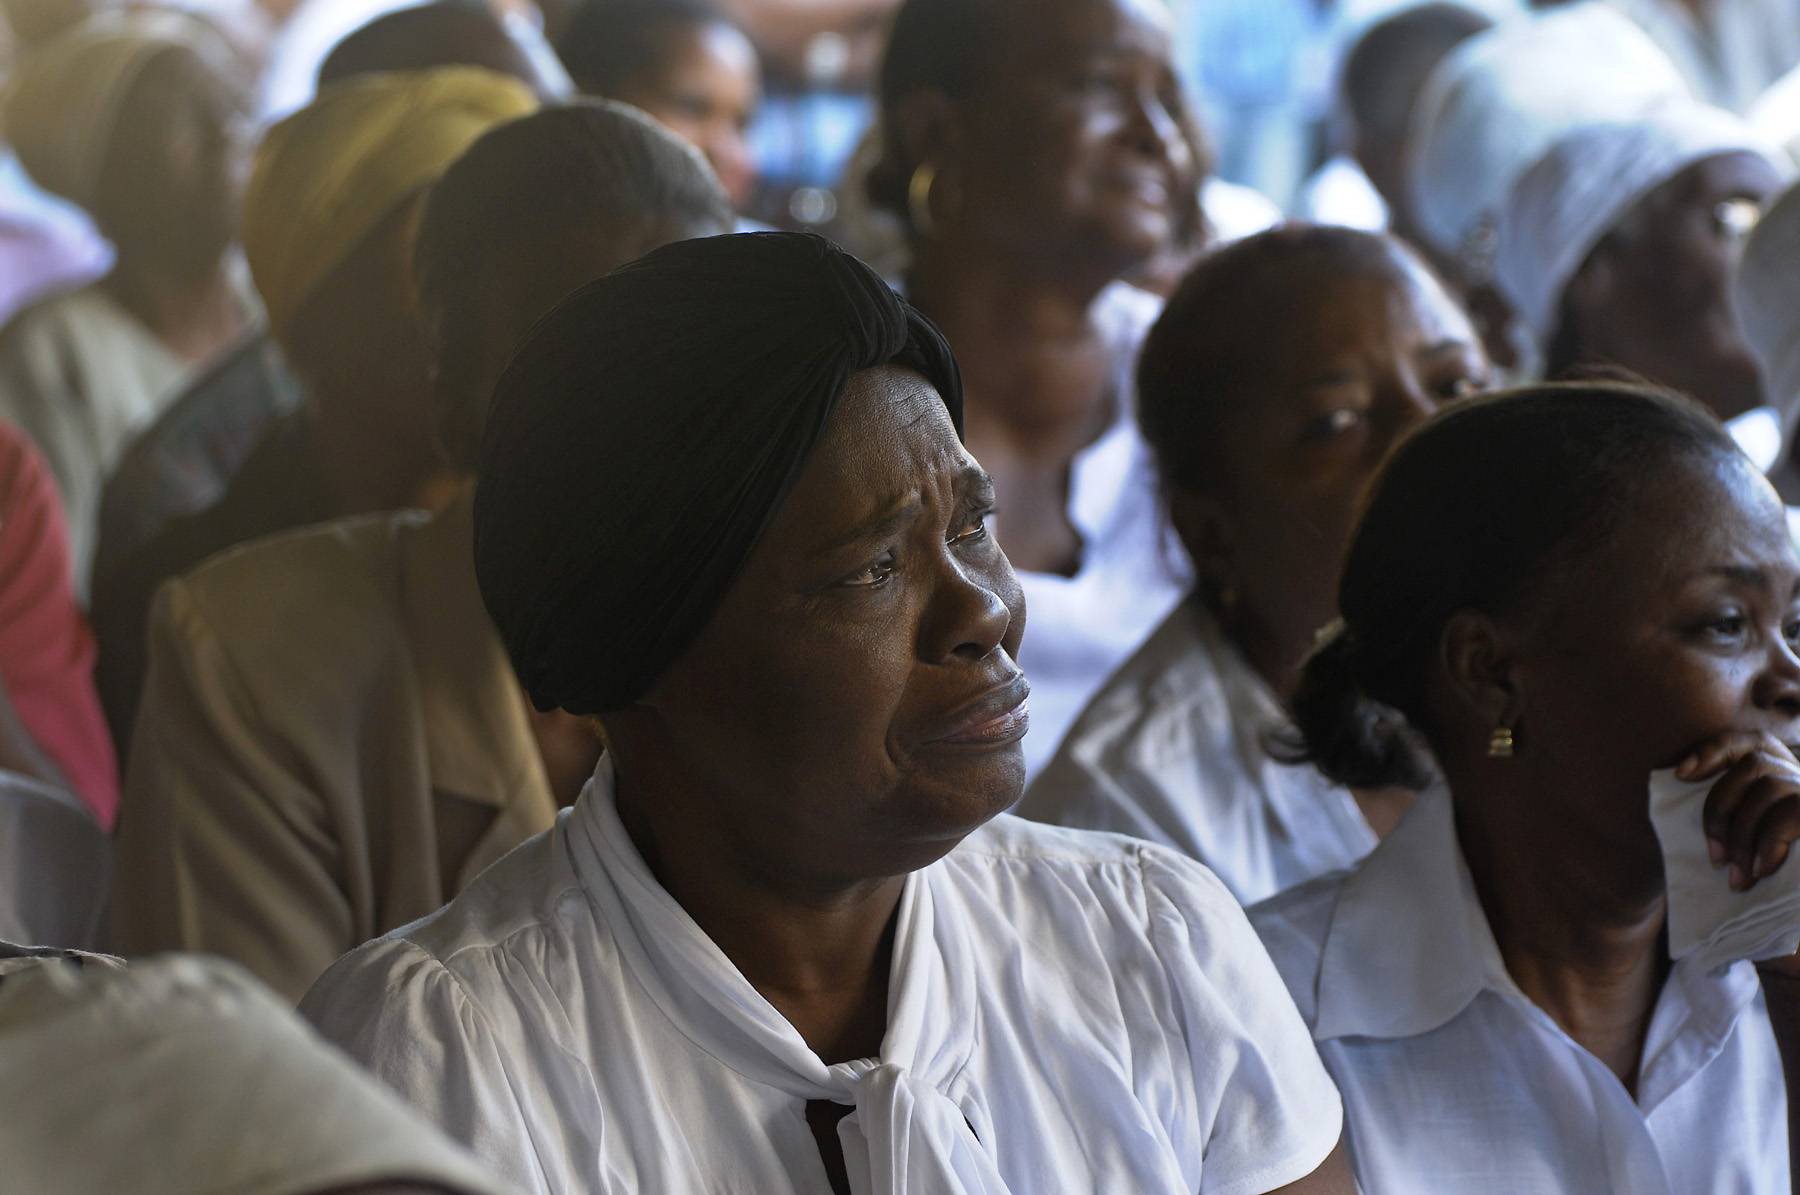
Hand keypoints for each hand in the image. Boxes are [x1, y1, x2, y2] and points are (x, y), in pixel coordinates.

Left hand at [1679, 732, 1799, 979]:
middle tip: (1714, 858)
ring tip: (1738, 876)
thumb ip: (1730, 817)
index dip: (1712, 751)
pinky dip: (1768, 843)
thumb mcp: (1748, 838)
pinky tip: (1762, 870)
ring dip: (1743, 834)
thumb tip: (1678, 789)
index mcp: (1780, 771)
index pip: (1745, 742)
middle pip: (1751, 766)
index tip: (1681, 774)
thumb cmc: (1781, 874)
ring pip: (1768, 788)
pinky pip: (1788, 815)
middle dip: (1721, 811)